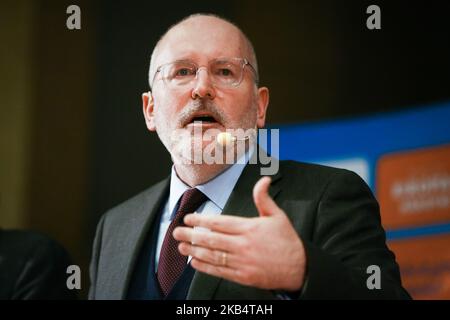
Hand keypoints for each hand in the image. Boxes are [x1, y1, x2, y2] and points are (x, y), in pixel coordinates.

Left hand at [173, 176, 306, 290]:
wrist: (300, 268)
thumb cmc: (287, 240)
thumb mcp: (277, 216)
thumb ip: (264, 198)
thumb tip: (263, 179)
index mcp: (250, 228)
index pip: (220, 223)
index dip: (201, 220)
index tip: (188, 218)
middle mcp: (244, 245)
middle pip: (212, 239)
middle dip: (191, 235)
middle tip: (176, 232)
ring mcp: (243, 262)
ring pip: (213, 256)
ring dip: (194, 251)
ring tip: (181, 246)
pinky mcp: (243, 276)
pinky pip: (220, 271)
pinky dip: (205, 267)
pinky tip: (195, 262)